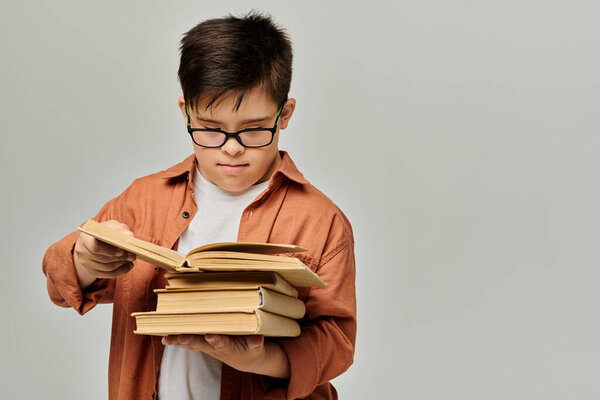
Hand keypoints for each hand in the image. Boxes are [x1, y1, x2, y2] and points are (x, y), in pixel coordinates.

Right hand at [74, 220, 136, 287]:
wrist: (94, 240)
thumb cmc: (104, 231)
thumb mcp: (111, 226)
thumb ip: (120, 229)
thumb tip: (129, 236)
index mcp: (85, 238)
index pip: (95, 247)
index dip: (109, 251)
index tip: (122, 250)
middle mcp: (82, 251)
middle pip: (102, 259)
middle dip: (120, 258)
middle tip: (133, 256)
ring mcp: (86, 263)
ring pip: (106, 268)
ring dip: (121, 264)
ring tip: (132, 259)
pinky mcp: (92, 271)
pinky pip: (107, 275)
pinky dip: (120, 271)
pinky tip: (129, 265)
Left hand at [162, 334, 289, 377]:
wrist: (244, 359)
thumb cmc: (251, 348)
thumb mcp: (257, 347)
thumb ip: (256, 342)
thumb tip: (258, 338)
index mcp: (229, 347)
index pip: (222, 343)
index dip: (216, 339)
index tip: (210, 335)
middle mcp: (215, 347)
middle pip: (201, 344)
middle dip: (191, 341)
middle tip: (181, 338)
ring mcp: (207, 346)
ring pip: (191, 343)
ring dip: (178, 341)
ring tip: (166, 339)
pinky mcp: (202, 343)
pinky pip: (188, 341)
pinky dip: (176, 339)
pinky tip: (164, 336)